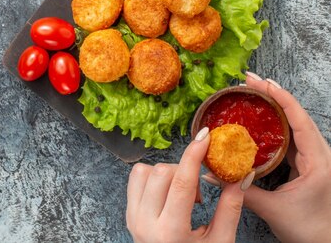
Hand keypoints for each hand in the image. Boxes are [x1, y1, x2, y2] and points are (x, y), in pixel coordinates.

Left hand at [126, 126, 251, 242]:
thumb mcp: (220, 242)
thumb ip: (231, 208)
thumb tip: (241, 176)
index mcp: (170, 232)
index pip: (180, 182)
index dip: (193, 155)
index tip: (204, 137)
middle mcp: (145, 222)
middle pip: (163, 172)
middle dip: (185, 173)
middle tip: (197, 196)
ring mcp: (132, 216)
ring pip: (145, 171)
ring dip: (168, 174)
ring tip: (182, 198)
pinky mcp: (128, 212)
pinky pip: (136, 177)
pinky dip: (153, 177)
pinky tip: (167, 194)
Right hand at [242, 73, 330, 242]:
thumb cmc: (309, 231)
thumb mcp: (273, 210)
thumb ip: (240, 191)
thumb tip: (210, 175)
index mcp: (318, 161)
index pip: (298, 119)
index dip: (279, 97)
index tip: (259, 81)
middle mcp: (320, 155)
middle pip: (295, 115)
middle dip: (272, 94)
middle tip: (248, 81)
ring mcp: (315, 159)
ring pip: (293, 125)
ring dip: (273, 107)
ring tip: (252, 93)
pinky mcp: (308, 165)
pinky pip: (290, 137)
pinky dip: (275, 123)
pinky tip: (259, 119)